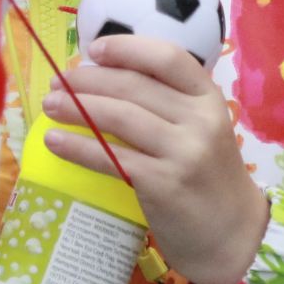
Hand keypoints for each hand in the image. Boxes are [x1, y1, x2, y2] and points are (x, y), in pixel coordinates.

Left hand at [41, 34, 267, 283]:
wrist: (233, 235)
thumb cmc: (207, 177)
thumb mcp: (201, 130)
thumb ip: (168, 104)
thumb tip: (105, 78)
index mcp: (209, 98)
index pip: (168, 57)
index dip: (128, 48)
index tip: (93, 50)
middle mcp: (200, 120)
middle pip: (135, 86)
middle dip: (89, 80)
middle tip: (57, 82)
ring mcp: (184, 152)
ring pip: (120, 117)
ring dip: (77, 108)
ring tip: (50, 105)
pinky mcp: (164, 185)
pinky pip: (112, 158)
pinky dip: (78, 147)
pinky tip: (55, 142)